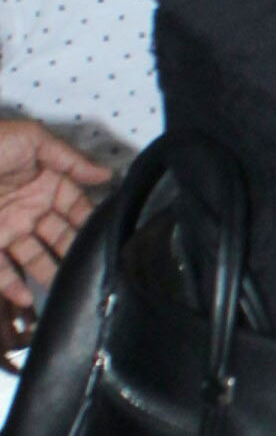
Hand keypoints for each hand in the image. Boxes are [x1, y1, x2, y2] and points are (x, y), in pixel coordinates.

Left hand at [0, 116, 109, 309]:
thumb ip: (68, 158)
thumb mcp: (29, 139)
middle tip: (91, 268)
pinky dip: (12, 284)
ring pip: (34, 257)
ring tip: (65, 288)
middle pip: (59, 235)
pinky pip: (1, 270)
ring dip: (49, 273)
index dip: (88, 219)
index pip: (74, 205)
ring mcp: (6, 228)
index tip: (105, 234)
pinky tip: (26, 296)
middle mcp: (28, 208)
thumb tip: (105, 174)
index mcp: (41, 182)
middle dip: (74, 250)